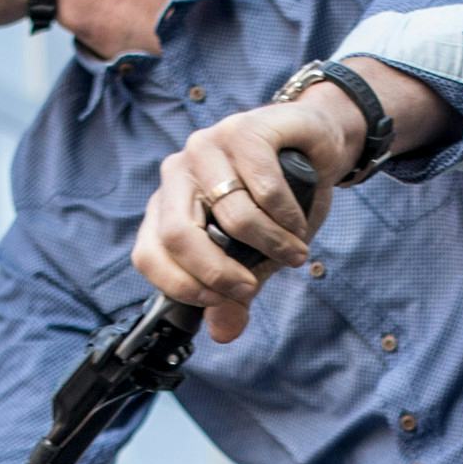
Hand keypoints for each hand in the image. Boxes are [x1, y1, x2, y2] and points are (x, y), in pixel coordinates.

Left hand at [132, 99, 351, 340]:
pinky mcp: (244, 129)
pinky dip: (289, 217)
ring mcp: (207, 147)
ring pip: (232, 215)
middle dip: (220, 273)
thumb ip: (236, 292)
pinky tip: (299, 222)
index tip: (222, 299)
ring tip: (295, 251)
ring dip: (273, 245)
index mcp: (167, 206)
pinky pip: (265, 189)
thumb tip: (222, 333)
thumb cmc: (278, 202)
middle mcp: (177, 174)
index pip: (148, 255)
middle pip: (179, 236)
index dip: (181, 286)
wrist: (314, 146)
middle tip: (253, 286)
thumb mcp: (255, 256)